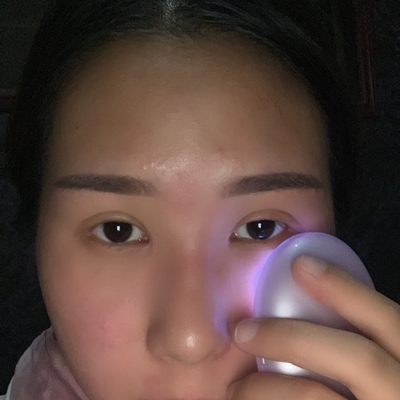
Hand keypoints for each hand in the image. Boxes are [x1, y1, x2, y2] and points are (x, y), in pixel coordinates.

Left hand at [229, 255, 399, 398]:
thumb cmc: (373, 393)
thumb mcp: (381, 368)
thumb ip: (360, 345)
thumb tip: (309, 300)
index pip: (388, 320)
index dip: (347, 289)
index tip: (300, 265)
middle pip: (357, 358)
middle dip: (294, 337)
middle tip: (243, 332)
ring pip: (319, 397)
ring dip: (271, 388)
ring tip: (238, 388)